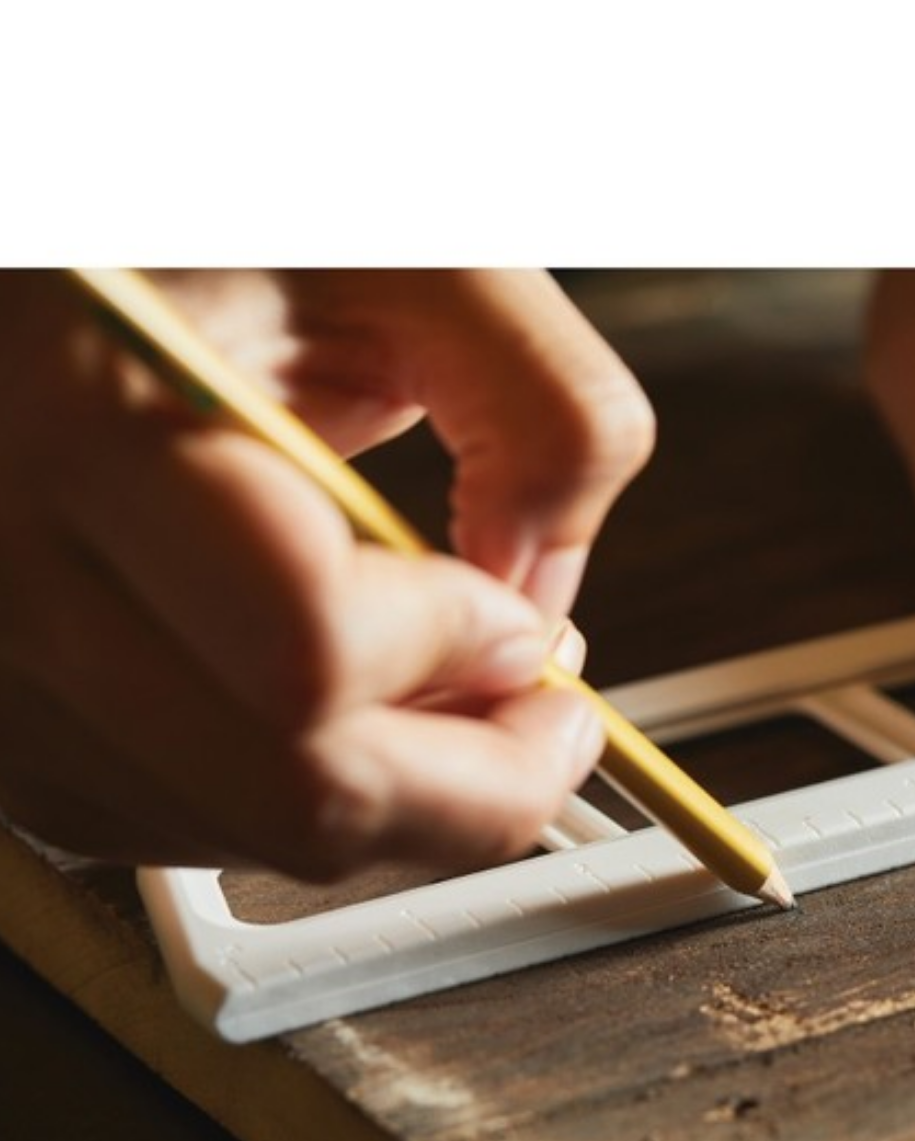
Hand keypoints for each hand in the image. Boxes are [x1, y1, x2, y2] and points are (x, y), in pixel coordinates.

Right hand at [0, 269, 653, 877]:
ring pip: (243, 833)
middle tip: (550, 730)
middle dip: (477, 790)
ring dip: (400, 800)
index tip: (532, 627)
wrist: (47, 258)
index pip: (312, 646)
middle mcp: (10, 564)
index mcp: (92, 416)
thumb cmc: (203, 224)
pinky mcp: (8, 716)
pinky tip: (349, 716)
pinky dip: (300, 799)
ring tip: (456, 697)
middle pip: (293, 791)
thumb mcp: (409, 253)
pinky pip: (179, 826)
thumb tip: (544, 605)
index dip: (462, 656)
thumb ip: (542, 408)